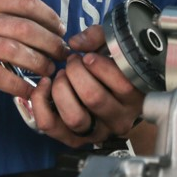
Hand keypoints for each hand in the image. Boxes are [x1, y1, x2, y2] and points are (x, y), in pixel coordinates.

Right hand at [0, 0, 66, 98]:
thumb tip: (16, 12)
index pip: (26, 3)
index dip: (49, 16)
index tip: (59, 27)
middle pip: (27, 30)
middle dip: (51, 43)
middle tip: (62, 53)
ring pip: (16, 53)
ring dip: (39, 64)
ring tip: (49, 71)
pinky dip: (18, 84)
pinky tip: (27, 88)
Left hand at [31, 25, 145, 145]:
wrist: (113, 97)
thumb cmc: (114, 68)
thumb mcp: (113, 47)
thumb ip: (99, 37)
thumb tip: (75, 43)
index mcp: (135, 98)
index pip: (122, 85)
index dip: (100, 65)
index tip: (89, 57)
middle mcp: (119, 120)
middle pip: (93, 98)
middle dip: (76, 72)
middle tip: (73, 62)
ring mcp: (97, 133)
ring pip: (74, 117)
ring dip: (61, 89)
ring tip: (61, 75)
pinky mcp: (74, 139)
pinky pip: (50, 125)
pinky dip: (41, 102)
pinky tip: (45, 85)